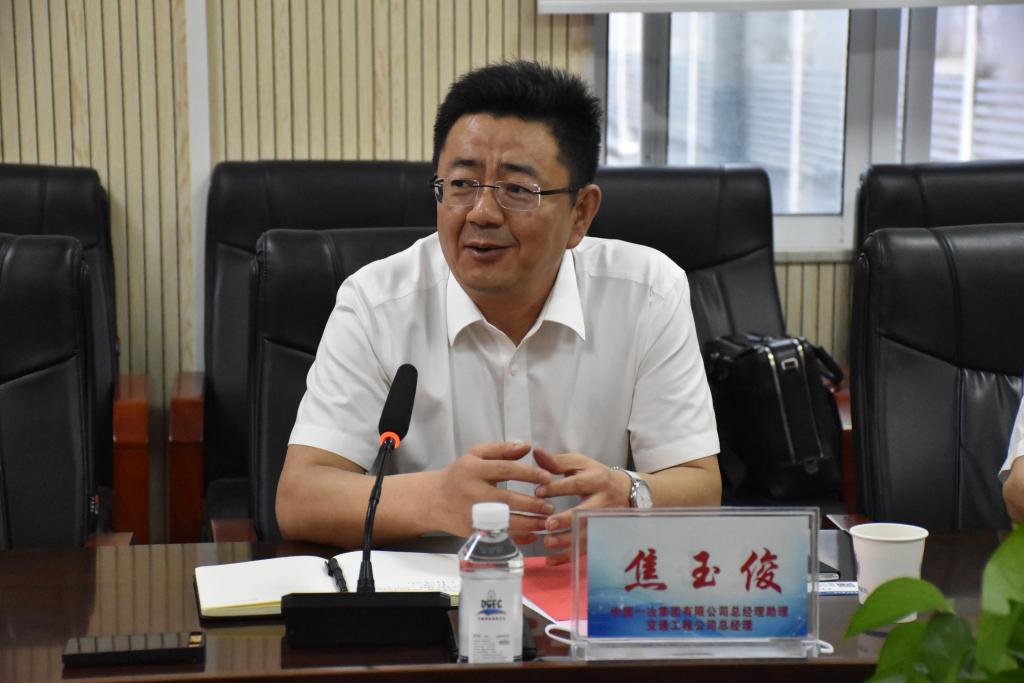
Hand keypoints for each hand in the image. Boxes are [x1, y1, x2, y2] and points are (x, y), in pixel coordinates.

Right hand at [430, 442, 553, 539]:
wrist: (433, 500)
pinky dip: (518, 537)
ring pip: (505, 521)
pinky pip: (499, 535)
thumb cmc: (459, 475)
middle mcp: (471, 492)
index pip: (506, 469)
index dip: (529, 474)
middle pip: (507, 499)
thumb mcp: (475, 454)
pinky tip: (532, 534)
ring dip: (529, 523)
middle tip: (551, 505)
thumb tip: (527, 446)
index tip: (547, 478)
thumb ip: (501, 449)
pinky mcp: (472, 531)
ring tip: (546, 521)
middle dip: (532, 503)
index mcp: (473, 469)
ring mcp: (471, 514)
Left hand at [531, 447, 631, 563]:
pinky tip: (551, 559)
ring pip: (586, 534)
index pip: (576, 484)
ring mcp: (603, 521)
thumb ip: (556, 461)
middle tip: (548, 524)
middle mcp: (602, 501)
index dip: (557, 488)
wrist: (626, 491)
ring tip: (547, 542)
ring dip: (567, 540)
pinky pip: (586, 548)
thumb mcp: (580, 464)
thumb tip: (535, 451)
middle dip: (567, 519)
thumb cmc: (595, 475)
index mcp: (596, 480)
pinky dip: (568, 556)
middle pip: (586, 512)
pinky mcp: (601, 535)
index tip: (538, 492)